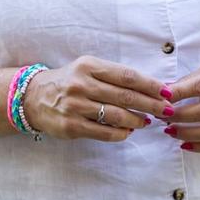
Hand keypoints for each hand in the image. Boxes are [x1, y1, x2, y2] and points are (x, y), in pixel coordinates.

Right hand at [22, 56, 166, 140]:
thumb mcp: (87, 69)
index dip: (149, 84)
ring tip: (147, 121)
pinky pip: (103, 132)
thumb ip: (113, 76)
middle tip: (166, 110)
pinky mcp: (71, 126)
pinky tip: (129, 132)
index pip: (126, 75)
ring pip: (116, 115)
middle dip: (151, 104)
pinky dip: (121, 133)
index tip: (166, 91)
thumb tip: (148, 89)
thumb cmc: (68, 82)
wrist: (33, 97)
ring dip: (137, 120)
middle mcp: (81, 84)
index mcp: (89, 66)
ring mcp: (75, 106)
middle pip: (125, 96)